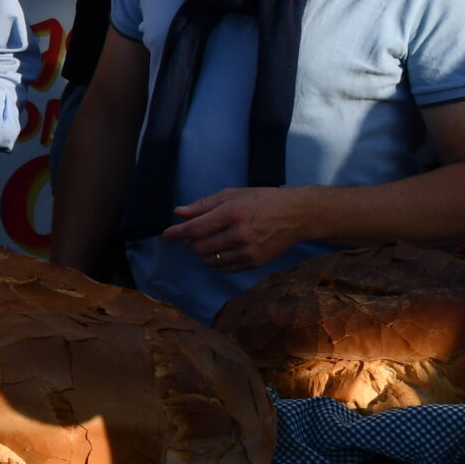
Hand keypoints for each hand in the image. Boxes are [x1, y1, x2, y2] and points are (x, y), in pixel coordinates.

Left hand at [163, 186, 317, 272]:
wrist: (297, 215)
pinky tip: (221, 250)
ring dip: (202, 253)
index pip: (195, 228)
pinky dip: (216, 261)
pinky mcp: (255, 262)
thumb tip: (179, 213)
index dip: (177, 233)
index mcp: (232, 213)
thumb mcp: (233, 195)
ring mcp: (248, 251)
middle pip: (199, 247)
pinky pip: (223, 268)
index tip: (167, 235)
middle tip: (194, 235)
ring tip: (210, 241)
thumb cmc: (263, 200)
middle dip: (191, 242)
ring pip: (209, 260)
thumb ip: (203, 205)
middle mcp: (240, 234)